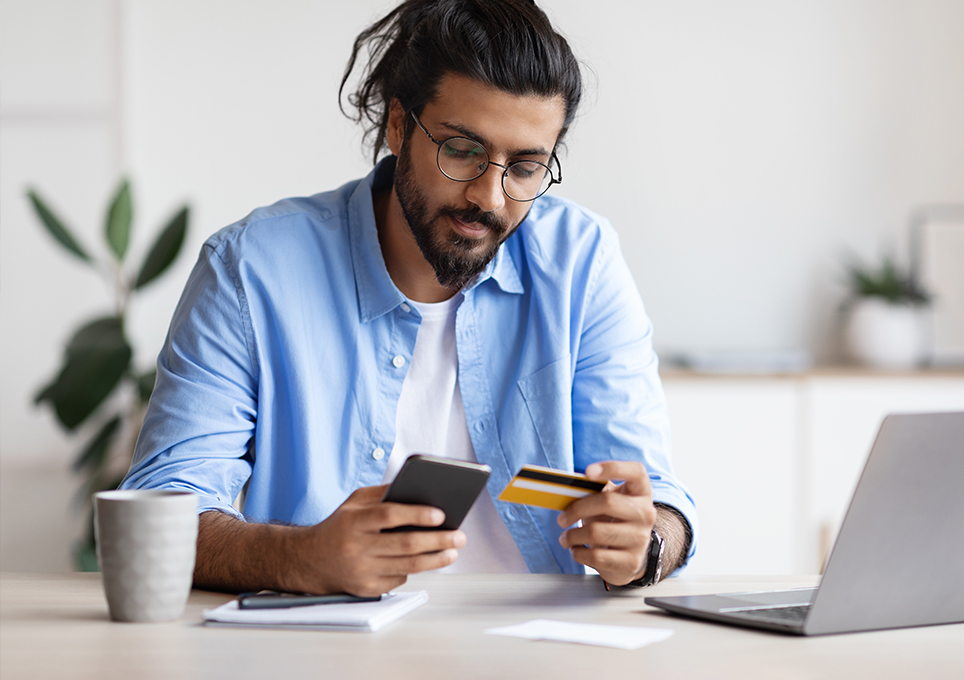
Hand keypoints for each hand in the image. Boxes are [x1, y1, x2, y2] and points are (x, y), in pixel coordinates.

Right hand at [292, 485, 465, 596]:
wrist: (310, 560)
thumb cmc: (340, 526)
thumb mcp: (354, 502)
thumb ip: (383, 494)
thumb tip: (418, 490)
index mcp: (353, 521)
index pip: (389, 515)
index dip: (417, 514)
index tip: (441, 514)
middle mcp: (356, 547)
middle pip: (405, 544)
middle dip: (438, 540)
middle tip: (459, 536)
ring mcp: (361, 570)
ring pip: (408, 566)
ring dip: (436, 559)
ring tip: (453, 551)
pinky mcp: (366, 589)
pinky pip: (399, 578)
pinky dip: (414, 569)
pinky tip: (426, 561)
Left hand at [556, 461, 656, 585]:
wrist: (629, 555)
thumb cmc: (612, 521)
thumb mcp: (607, 501)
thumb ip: (593, 491)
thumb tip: (565, 488)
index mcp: (641, 492)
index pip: (636, 471)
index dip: (612, 468)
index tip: (588, 472)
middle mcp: (646, 513)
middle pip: (608, 502)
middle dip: (577, 509)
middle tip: (562, 519)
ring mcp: (641, 539)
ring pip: (596, 532)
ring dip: (573, 535)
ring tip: (566, 538)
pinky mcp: (631, 562)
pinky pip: (596, 556)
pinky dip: (579, 553)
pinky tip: (578, 550)